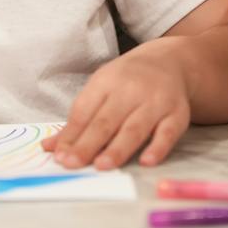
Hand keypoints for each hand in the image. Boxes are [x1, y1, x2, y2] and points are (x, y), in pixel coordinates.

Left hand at [42, 48, 190, 169]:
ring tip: (102, 166)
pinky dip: (158, 147)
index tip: (60, 157)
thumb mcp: (100, 90)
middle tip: (72, 164)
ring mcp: (155, 101)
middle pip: (106, 121)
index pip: (85, 110)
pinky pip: (168, 132)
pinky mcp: (177, 114)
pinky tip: (146, 161)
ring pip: (134, 127)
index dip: (71, 135)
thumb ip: (78, 121)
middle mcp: (130, 90)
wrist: (170, 61)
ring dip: (118, 148)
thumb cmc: (128, 81)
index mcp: (106, 81)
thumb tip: (50, 148)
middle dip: (88, 143)